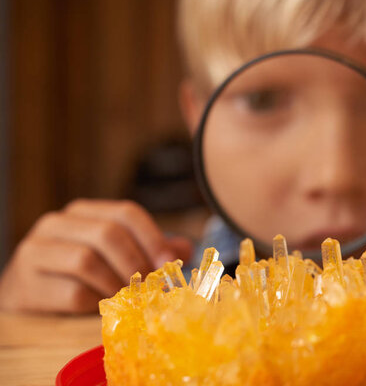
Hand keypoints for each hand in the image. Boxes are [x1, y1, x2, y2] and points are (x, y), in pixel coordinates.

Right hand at [0, 199, 191, 312]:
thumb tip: (186, 250)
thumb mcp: (114, 256)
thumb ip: (149, 251)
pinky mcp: (25, 284)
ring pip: (87, 261)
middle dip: (136, 264)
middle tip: (149, 287)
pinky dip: (94, 303)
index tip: (170, 265)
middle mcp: (57, 223)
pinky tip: (98, 307)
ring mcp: (36, 251)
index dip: (153, 238)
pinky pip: (71, 293)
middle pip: (108, 233)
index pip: (126, 212)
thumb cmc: (79, 273)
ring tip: (125, 299)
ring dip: (115, 284)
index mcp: (84, 211)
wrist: (27, 293)